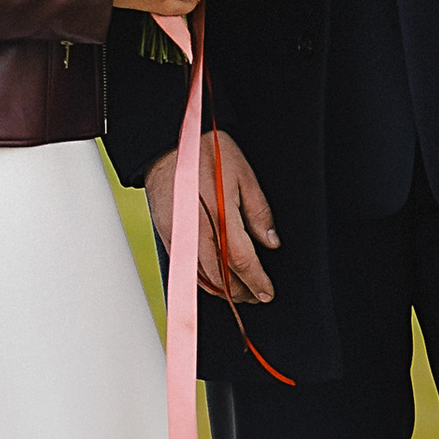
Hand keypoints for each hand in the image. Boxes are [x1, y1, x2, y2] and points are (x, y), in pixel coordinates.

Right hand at [143, 135, 277, 303]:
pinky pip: (185, 269)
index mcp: (219, 216)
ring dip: (222, 290)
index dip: (257, 281)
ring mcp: (179, 236)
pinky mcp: (167, 236)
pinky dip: (202, 281)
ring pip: (201, 278)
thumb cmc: (208, 153)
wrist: (168, 143)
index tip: (268, 292)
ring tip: (238, 292)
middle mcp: (197, 232)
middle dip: (241, 292)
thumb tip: (271, 242)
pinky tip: (214, 280)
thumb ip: (259, 211)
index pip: (242, 261)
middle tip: (257, 296)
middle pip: (221, 277)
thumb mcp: (243, 174)